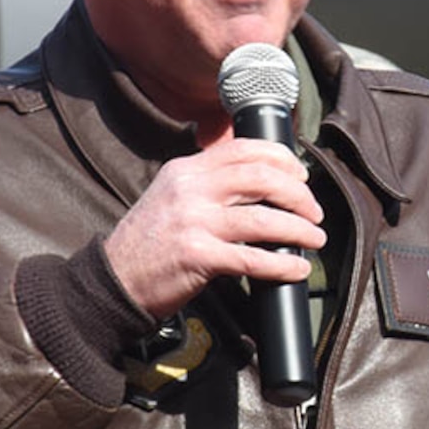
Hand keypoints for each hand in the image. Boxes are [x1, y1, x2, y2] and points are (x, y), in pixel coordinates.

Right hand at [103, 137, 325, 319]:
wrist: (114, 279)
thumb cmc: (149, 242)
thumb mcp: (171, 195)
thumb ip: (208, 182)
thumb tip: (261, 176)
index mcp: (186, 170)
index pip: (243, 149)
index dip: (282, 158)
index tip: (302, 174)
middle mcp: (190, 190)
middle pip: (262, 179)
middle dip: (299, 195)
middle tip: (314, 212)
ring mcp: (193, 222)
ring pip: (264, 220)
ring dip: (299, 230)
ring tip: (314, 239)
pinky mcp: (197, 257)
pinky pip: (253, 259)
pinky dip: (282, 265)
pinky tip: (296, 268)